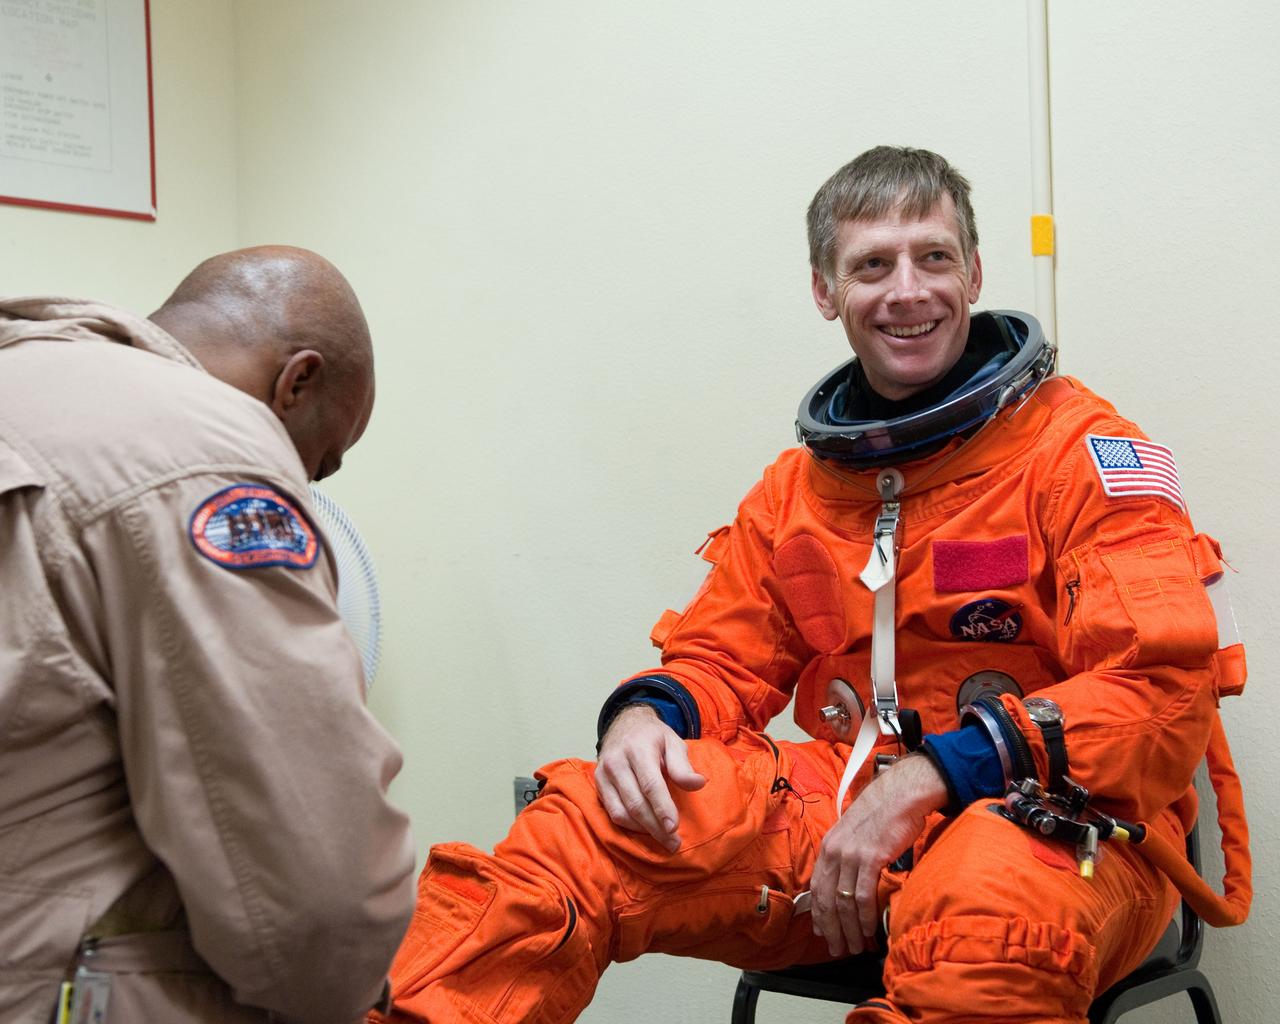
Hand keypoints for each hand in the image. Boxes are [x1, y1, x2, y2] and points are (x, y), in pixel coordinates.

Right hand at [594, 704, 706, 851]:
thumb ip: (683, 765)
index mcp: (638, 748)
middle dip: (655, 827)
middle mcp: (616, 761)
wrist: (624, 724)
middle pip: (636, 803)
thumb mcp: (673, 742)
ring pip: (621, 812)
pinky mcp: (597, 783)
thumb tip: (698, 784)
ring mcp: (603, 773)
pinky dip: (629, 825)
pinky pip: (612, 812)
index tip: (674, 828)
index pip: (650, 784)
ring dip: (643, 831)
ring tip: (663, 840)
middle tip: (673, 843)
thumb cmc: (653, 737)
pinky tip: (645, 829)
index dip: (662, 808)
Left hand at [809, 754, 946, 956]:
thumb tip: (849, 884)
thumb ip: (847, 856)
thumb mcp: (854, 833)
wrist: (901, 794)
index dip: (819, 915)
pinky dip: (865, 917)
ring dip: (849, 929)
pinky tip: (868, 931)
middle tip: (838, 950)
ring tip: (855, 947)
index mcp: (829, 846)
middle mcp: (835, 851)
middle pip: (826, 900)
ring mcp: (851, 854)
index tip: (823, 933)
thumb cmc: (883, 814)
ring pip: (844, 902)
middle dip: (831, 929)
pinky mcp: (870, 858)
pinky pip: (863, 895)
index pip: (817, 888)